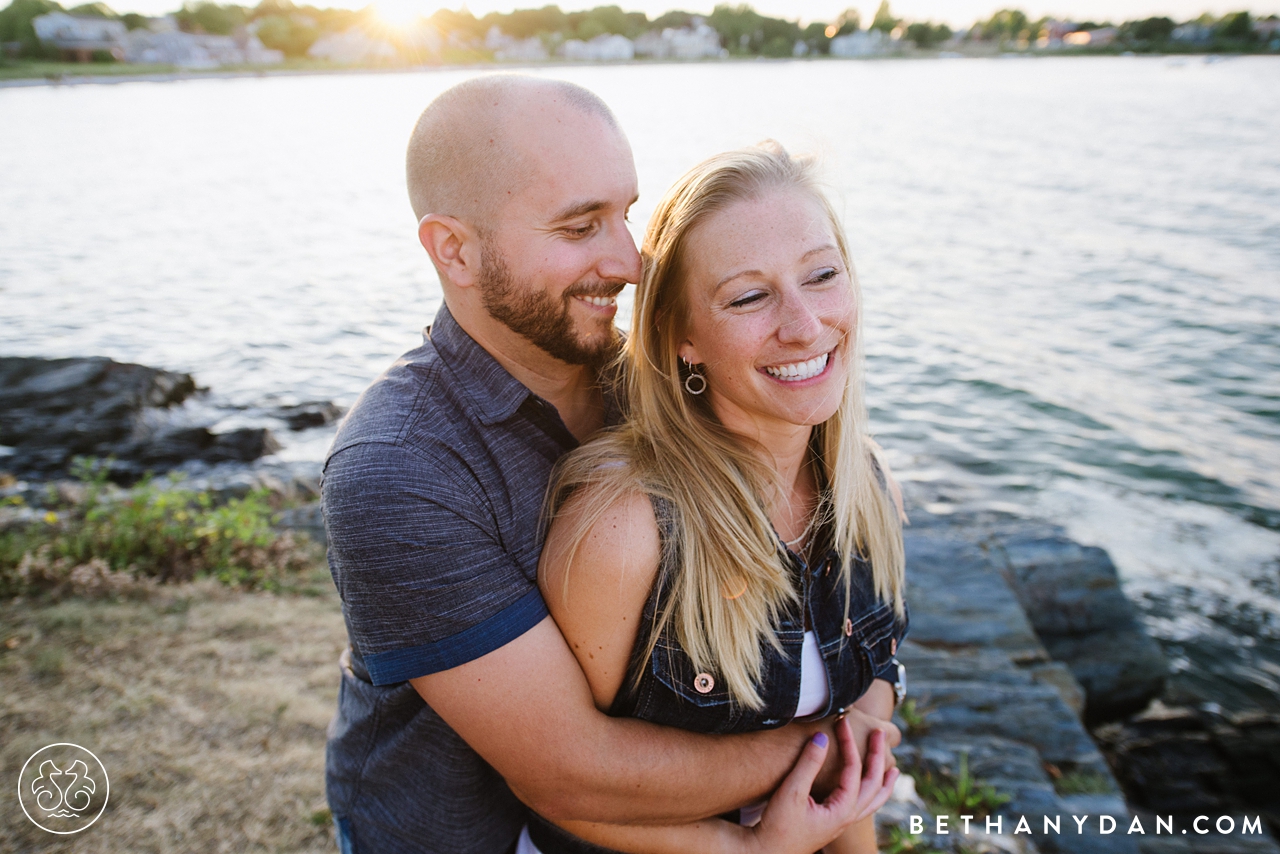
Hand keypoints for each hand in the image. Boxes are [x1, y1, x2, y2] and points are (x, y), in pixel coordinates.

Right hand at [741, 717, 898, 853]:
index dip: (849, 743)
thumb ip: (808, 764)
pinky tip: (866, 790)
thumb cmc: (777, 825)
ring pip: (873, 801)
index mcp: (842, 810)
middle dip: (877, 756)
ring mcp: (842, 823)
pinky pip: (862, 807)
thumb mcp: (792, 792)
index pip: (854, 770)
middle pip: (874, 784)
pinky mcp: (833, 824)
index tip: (841, 721)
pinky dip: (872, 795)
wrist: (766, 852)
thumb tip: (823, 738)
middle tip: (879, 733)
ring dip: (884, 782)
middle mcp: (847, 818)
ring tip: (894, 770)